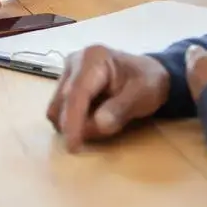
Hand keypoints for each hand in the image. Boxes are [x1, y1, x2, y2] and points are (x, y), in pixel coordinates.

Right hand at [46, 45, 169, 151]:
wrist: (148, 74)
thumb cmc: (147, 82)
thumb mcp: (143, 95)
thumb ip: (121, 110)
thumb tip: (98, 124)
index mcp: (93, 59)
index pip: (76, 93)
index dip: (73, 122)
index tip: (73, 147)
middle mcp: (74, 62)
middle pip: (62, 102)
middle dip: (76, 125)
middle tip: (103, 134)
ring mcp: (67, 72)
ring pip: (57, 109)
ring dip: (73, 125)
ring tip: (104, 122)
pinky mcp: (65, 83)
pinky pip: (61, 110)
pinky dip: (73, 121)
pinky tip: (94, 118)